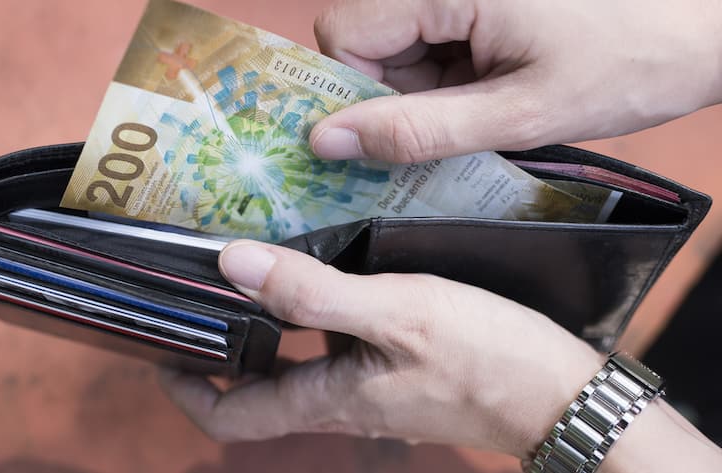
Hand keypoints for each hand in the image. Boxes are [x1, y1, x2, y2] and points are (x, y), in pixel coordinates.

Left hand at [158, 241, 602, 458]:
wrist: (560, 393)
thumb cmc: (485, 358)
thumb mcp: (395, 312)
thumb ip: (312, 292)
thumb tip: (232, 264)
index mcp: (325, 400)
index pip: (228, 416)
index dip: (185, 387)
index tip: (160, 344)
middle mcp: (339, 402)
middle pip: (258, 383)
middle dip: (224, 341)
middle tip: (204, 283)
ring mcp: (370, 389)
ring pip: (300, 358)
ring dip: (271, 319)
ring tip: (258, 259)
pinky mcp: (399, 370)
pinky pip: (342, 344)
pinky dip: (320, 311)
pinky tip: (331, 264)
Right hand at [309, 0, 721, 162]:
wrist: (702, 26)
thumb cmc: (627, 62)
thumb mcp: (519, 114)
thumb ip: (417, 130)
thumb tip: (327, 140)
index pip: (344, 31)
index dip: (355, 90)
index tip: (394, 133)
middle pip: (366, 36)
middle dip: (395, 91)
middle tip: (459, 119)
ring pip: (395, 41)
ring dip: (424, 87)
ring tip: (486, 101)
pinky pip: (429, 36)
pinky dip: (446, 74)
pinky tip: (490, 86)